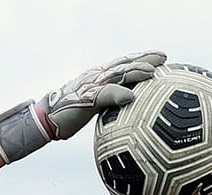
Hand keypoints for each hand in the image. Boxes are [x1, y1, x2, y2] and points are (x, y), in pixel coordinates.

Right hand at [0, 51, 165, 162]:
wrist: (47, 119)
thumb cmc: (70, 115)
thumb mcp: (94, 107)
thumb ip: (109, 103)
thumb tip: (127, 108)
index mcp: (99, 78)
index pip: (123, 65)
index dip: (140, 60)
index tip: (159, 58)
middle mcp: (96, 77)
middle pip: (124, 64)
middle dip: (144, 59)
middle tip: (164, 57)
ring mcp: (91, 86)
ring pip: (117, 75)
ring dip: (135, 73)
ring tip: (153, 73)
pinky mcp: (86, 98)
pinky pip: (104, 94)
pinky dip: (118, 93)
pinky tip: (131, 95)